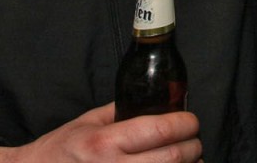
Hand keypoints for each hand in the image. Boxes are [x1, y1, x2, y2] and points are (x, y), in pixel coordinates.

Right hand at [0, 103, 200, 162]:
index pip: (160, 130)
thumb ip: (121, 111)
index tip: (191, 121)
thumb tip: (157, 100)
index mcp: (105, 142)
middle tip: (195, 142)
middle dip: (193, 147)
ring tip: (192, 161)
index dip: (186, 124)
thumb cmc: (61, 150)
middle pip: (172, 158)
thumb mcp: (88, 122)